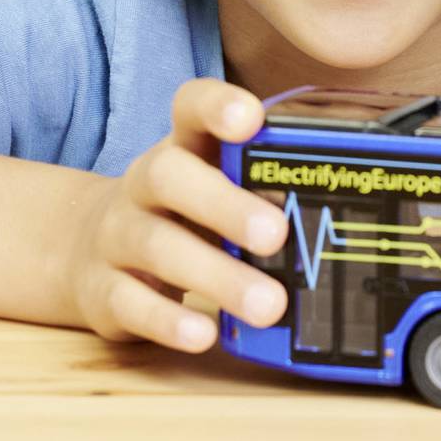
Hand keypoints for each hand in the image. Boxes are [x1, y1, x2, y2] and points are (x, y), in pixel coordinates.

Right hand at [57, 78, 288, 350]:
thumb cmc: (184, 213)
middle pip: (169, 176)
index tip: (251, 119)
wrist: (89, 249)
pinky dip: (168, 320)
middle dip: (224, 204)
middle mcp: (144, 183)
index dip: (217, 107)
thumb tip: (350, 195)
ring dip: (216, 276)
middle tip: (276, 234)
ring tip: (269, 305)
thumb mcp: (217, 185)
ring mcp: (117, 235)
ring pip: (158, 246)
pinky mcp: (102, 290)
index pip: (191, 107)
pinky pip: (130, 302)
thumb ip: (265, 183)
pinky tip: (205, 334)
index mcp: (182, 147)